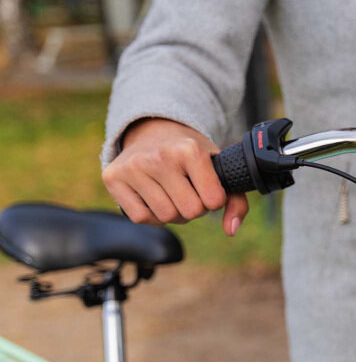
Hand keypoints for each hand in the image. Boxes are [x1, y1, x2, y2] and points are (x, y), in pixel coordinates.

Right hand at [102, 118, 248, 235]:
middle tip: (188, 189)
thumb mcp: (218, 167)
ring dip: (173, 212)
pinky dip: (152, 215)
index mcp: (189, 150)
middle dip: (194, 207)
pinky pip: (141, 218)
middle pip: (189, 212)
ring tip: (171, 192)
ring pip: (165, 217)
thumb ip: (236, 200)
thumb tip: (231, 230)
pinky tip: (153, 196)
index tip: (206, 186)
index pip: (214, 201)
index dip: (213, 199)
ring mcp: (133, 167)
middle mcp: (159, 157)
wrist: (152, 131)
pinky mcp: (113, 178)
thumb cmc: (190, 155)